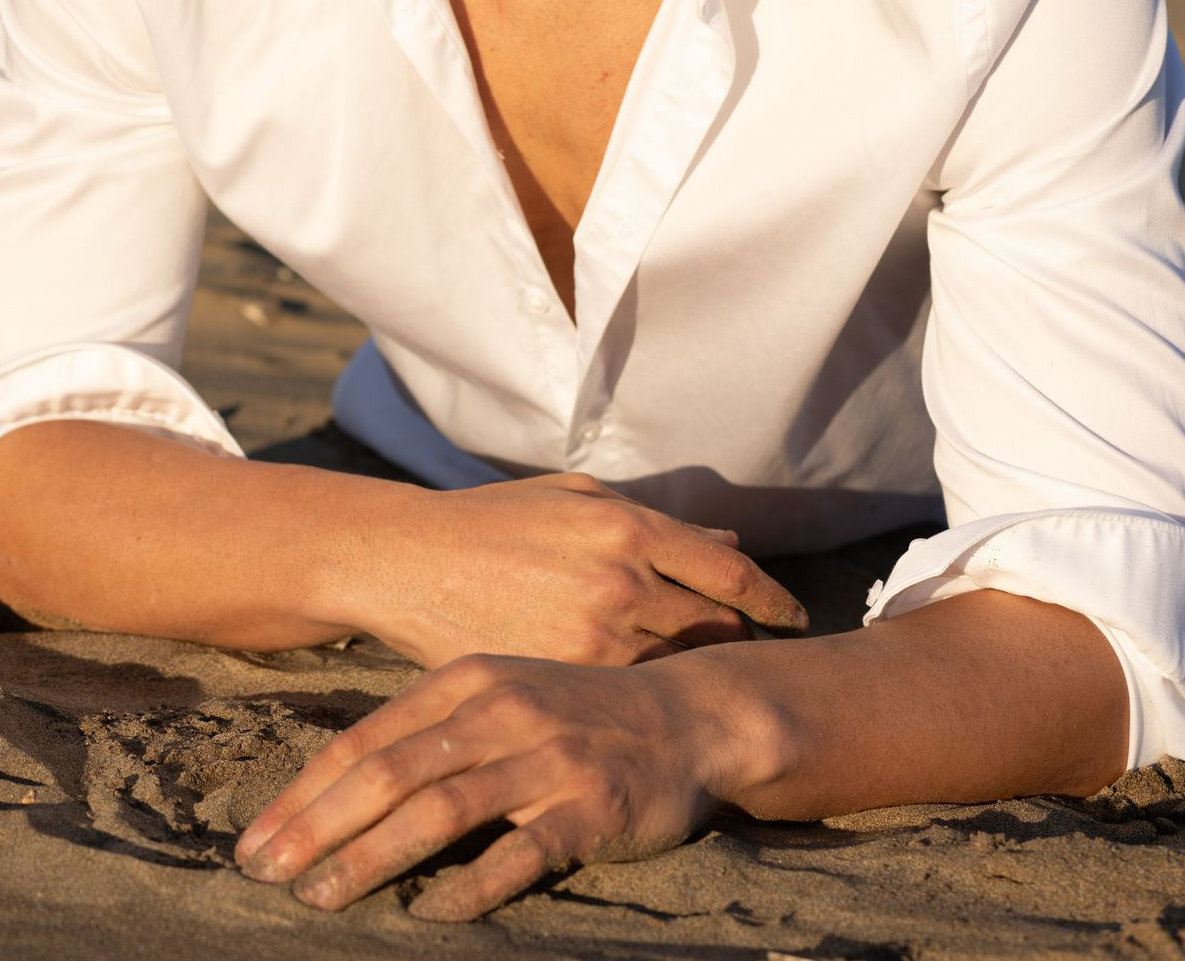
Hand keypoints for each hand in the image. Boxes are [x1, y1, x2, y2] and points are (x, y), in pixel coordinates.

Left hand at [236, 649, 748, 919]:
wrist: (692, 712)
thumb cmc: (581, 708)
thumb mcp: (503, 692)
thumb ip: (434, 726)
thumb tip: (345, 783)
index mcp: (470, 679)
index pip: (368, 739)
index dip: (305, 792)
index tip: (254, 839)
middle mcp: (502, 709)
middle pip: (389, 773)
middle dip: (315, 828)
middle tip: (261, 874)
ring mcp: (548, 755)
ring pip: (441, 810)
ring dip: (371, 858)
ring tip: (321, 898)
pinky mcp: (592, 803)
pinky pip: (521, 852)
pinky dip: (472, 885)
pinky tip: (432, 914)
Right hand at [350, 472, 806, 667]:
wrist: (409, 563)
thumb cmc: (494, 520)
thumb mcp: (577, 497)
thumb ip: (656, 518)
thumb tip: (727, 537)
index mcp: (628, 526)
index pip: (730, 571)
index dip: (773, 598)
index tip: (796, 616)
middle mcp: (622, 581)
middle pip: (716, 628)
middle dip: (743, 646)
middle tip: (762, 662)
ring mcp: (593, 636)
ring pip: (677, 670)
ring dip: (700, 680)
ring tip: (715, 690)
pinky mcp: (562, 679)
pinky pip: (629, 698)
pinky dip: (650, 702)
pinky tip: (655, 710)